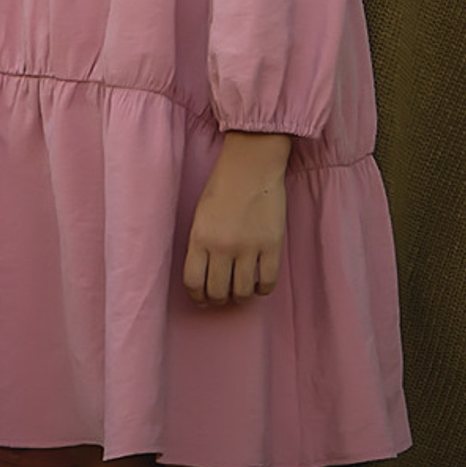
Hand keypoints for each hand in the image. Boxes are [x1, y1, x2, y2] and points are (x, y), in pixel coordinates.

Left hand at [183, 130, 288, 303]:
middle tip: (221, 295)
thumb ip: (200, 245)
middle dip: (217, 298)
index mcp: (199, 237)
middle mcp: (222, 246)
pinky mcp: (272, 247)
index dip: (197, 296)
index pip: (193, 282)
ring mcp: (249, 248)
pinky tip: (257, 283)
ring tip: (239, 289)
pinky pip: (267, 283)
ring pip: (242, 292)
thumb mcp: (200, 215)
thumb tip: (204, 276)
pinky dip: (262, 289)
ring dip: (239, 295)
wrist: (250, 167)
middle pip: (218, 292)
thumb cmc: (221, 188)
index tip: (201, 299)